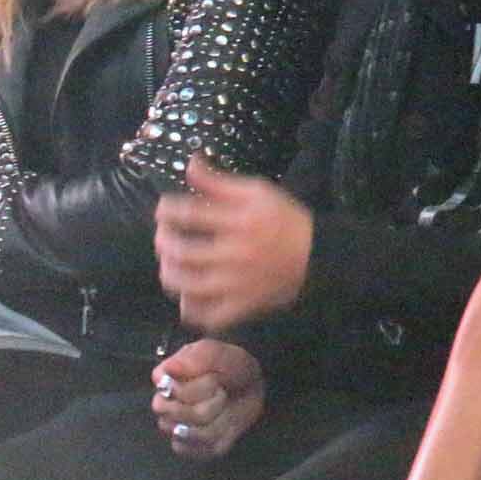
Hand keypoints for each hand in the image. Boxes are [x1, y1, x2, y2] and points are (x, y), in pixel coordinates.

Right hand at [152, 339, 264, 459]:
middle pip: (180, 416)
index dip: (202, 387)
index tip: (216, 378)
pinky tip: (225, 427)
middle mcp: (164, 405)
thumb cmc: (230, 366)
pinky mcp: (191, 446)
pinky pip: (198, 451)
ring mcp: (175, 427)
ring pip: (192, 435)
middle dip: (211, 405)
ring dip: (219, 421)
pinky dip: (218, 440)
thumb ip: (197, 358)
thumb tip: (167, 371)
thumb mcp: (221, 354)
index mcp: (165, 380)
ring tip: (226, 409)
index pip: (173, 392)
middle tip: (223, 393)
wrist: (246, 384)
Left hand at [154, 154, 313, 330]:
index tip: (163, 210)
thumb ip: (218, 181)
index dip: (167, 211)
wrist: (317, 255)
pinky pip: (208, 316)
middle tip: (163, 237)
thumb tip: (189, 163)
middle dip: (163, 242)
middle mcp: (234, 254)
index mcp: (238, 222)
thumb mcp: (256, 191)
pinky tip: (189, 295)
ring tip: (170, 265)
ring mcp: (237, 284)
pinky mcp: (243, 306)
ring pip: (188, 286)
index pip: (188, 215)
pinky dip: (192, 308)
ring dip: (170, 274)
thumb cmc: (284, 219)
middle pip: (182, 252)